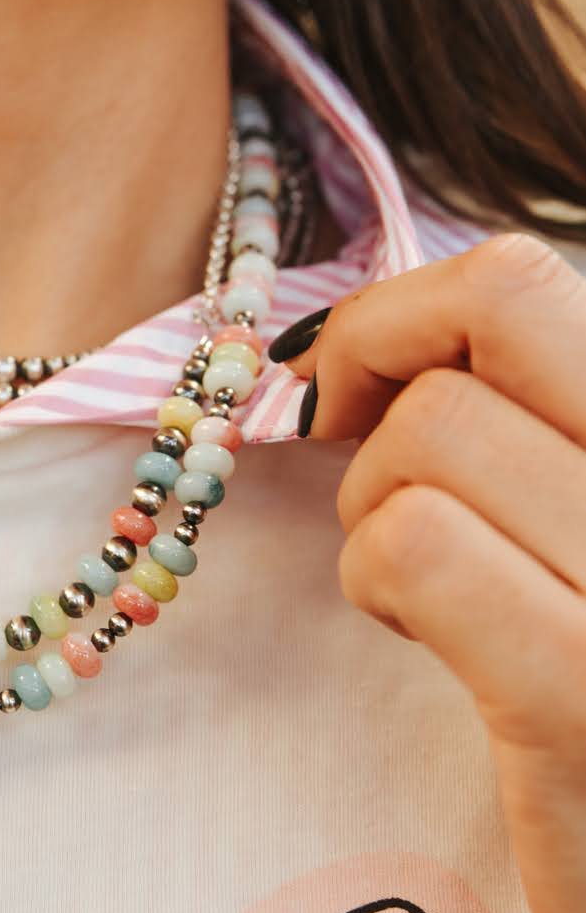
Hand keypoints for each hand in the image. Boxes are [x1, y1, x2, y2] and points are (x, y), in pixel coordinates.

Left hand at [267, 231, 585, 912]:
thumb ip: (522, 432)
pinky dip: (377, 577)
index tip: (359, 395)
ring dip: (374, 506)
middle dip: (376, 363)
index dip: (408, 314)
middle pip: (497, 302)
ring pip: (433, 433)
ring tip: (417, 590)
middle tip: (349, 455)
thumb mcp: (563, 535)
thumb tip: (365, 347)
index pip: (528, 276)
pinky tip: (416, 636)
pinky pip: (420, 544)